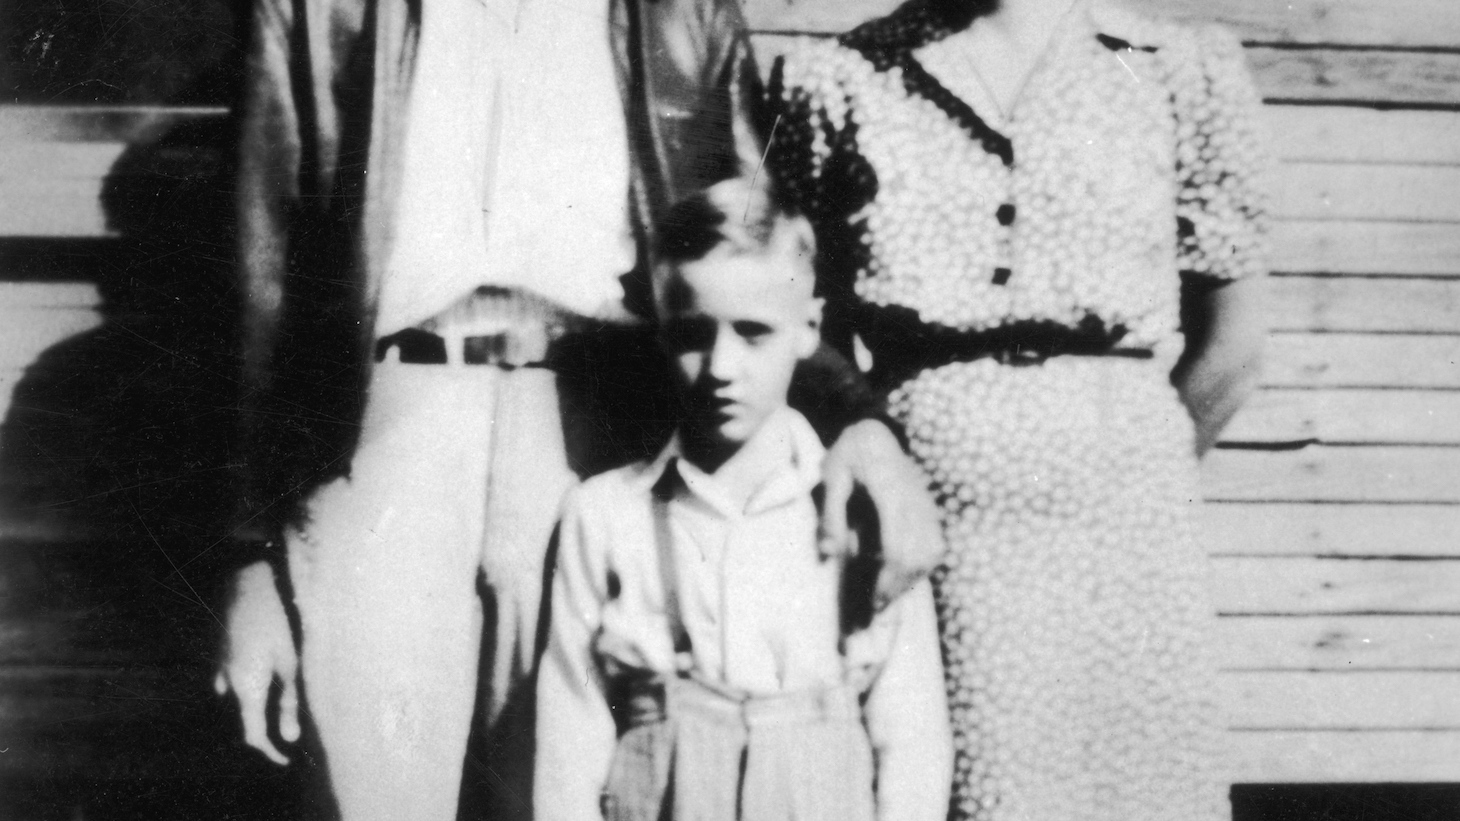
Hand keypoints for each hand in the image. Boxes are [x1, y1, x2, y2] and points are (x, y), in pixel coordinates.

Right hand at [213, 561, 299, 764]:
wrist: (247, 579)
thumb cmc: (278, 619)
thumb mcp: (291, 662)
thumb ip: (290, 701)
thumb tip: (289, 738)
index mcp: (246, 688)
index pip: (253, 735)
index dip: (269, 750)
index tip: (285, 758)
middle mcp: (228, 682)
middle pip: (247, 714)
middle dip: (267, 722)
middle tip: (293, 723)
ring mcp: (221, 665)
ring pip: (241, 694)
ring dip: (259, 699)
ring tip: (284, 692)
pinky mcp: (222, 650)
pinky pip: (234, 676)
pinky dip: (251, 681)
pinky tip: (266, 669)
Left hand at [820, 419, 945, 607]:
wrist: (878, 429)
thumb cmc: (850, 453)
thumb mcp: (831, 476)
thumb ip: (830, 514)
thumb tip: (828, 554)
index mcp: (891, 492)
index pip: (897, 545)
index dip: (888, 578)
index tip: (875, 601)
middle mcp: (916, 501)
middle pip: (918, 555)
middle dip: (900, 586)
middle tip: (878, 608)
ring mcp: (927, 505)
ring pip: (931, 553)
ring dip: (911, 578)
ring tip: (888, 595)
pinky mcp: (930, 509)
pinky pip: (935, 545)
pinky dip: (921, 565)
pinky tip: (902, 575)